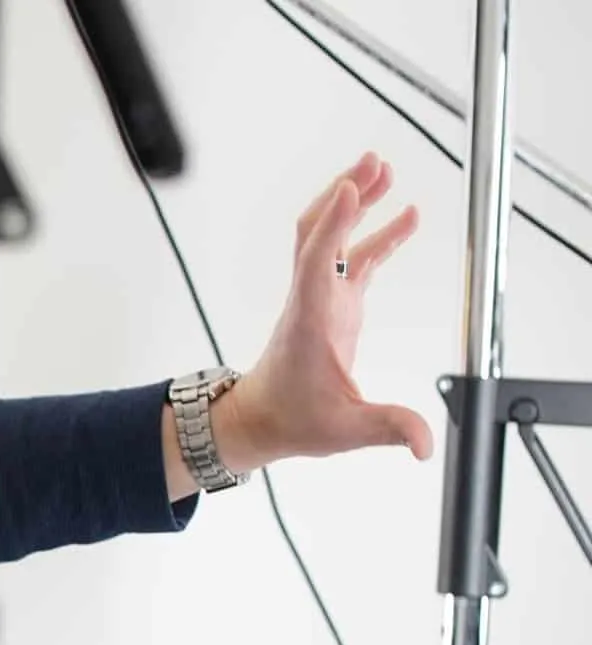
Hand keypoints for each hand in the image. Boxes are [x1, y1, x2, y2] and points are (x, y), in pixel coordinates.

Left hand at [220, 152, 435, 471]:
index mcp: (309, 322)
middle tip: (372, 162)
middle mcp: (311, 301)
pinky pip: (353, 259)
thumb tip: (424, 444)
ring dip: (357, 204)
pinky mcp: (332, 305)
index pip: (317, 262)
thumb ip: (387, 428)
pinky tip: (405, 218)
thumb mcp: (343, 430)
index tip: (349, 187)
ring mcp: (320, 299)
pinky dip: (376, 235)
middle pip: (318, 233)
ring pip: (332, 238)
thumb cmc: (291, 420)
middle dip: (342, 195)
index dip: (333, 225)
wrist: (259, 420)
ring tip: (386, 170)